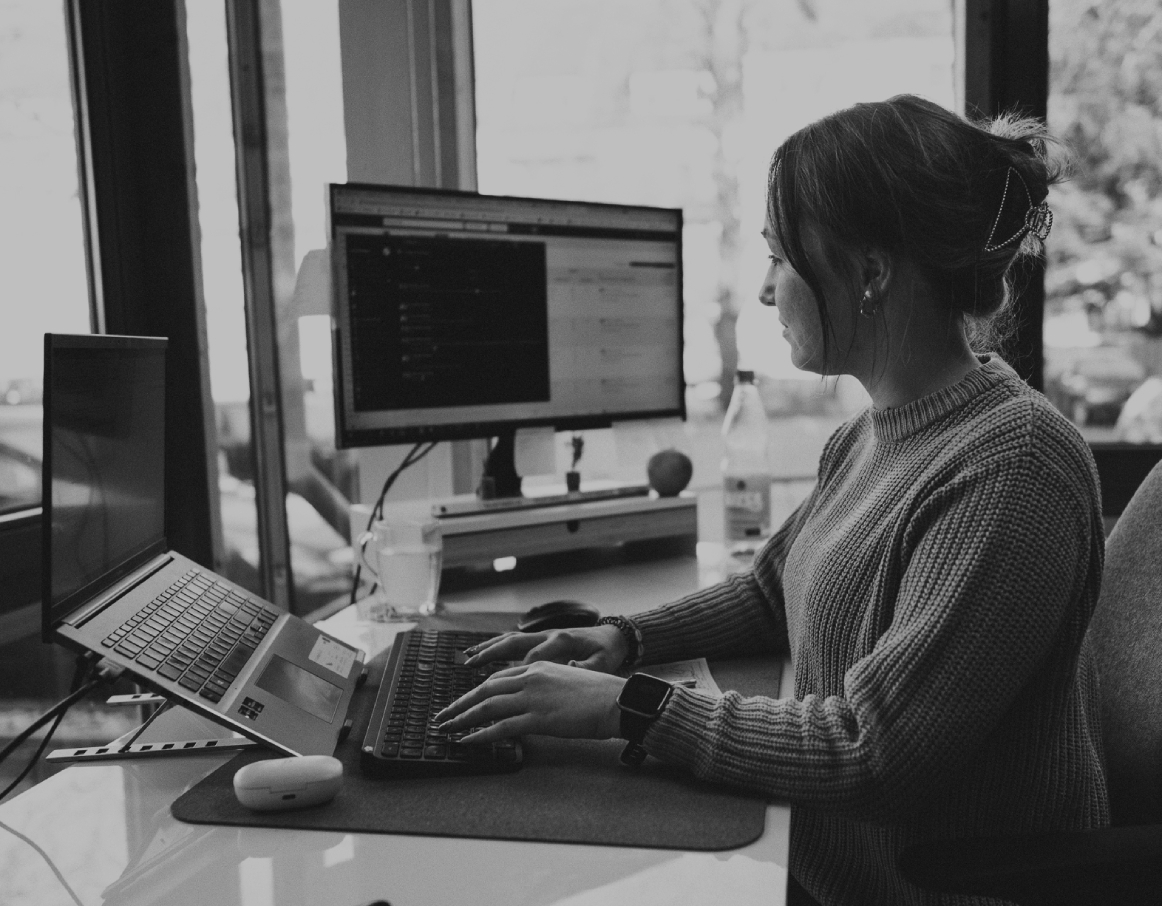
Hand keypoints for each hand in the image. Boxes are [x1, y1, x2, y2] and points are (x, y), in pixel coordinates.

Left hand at [434, 661, 625, 744]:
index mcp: (537, 668)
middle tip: (442, 717)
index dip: (475, 692)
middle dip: (460, 704)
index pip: (497, 679)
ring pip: (487, 707)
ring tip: (447, 729)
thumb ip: (545, 688)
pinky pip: (502, 727)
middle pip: (485, 690)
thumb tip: (530, 702)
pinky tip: (468, 741)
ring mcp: (533, 698)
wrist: (615, 701)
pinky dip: (481, 734)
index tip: (462, 702)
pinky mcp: (538, 718)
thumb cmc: (598, 695)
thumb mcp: (566, 681)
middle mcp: (530, 678)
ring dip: (463, 719)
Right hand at [463, 624, 627, 672]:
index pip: (536, 654)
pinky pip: (513, 644)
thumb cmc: (606, 653)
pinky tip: (481, 656)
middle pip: (514, 642)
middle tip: (470, 663)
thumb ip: (586, 668)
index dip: (521, 669)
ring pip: (509, 641)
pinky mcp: (539, 641)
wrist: (612, 637)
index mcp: (562, 640)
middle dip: (491, 653)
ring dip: (488, 649)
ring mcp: (541, 636)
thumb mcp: (602, 663)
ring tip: (468, 657)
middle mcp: (547, 635)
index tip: (508, 683)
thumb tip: (570, 668)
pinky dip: (495, 648)